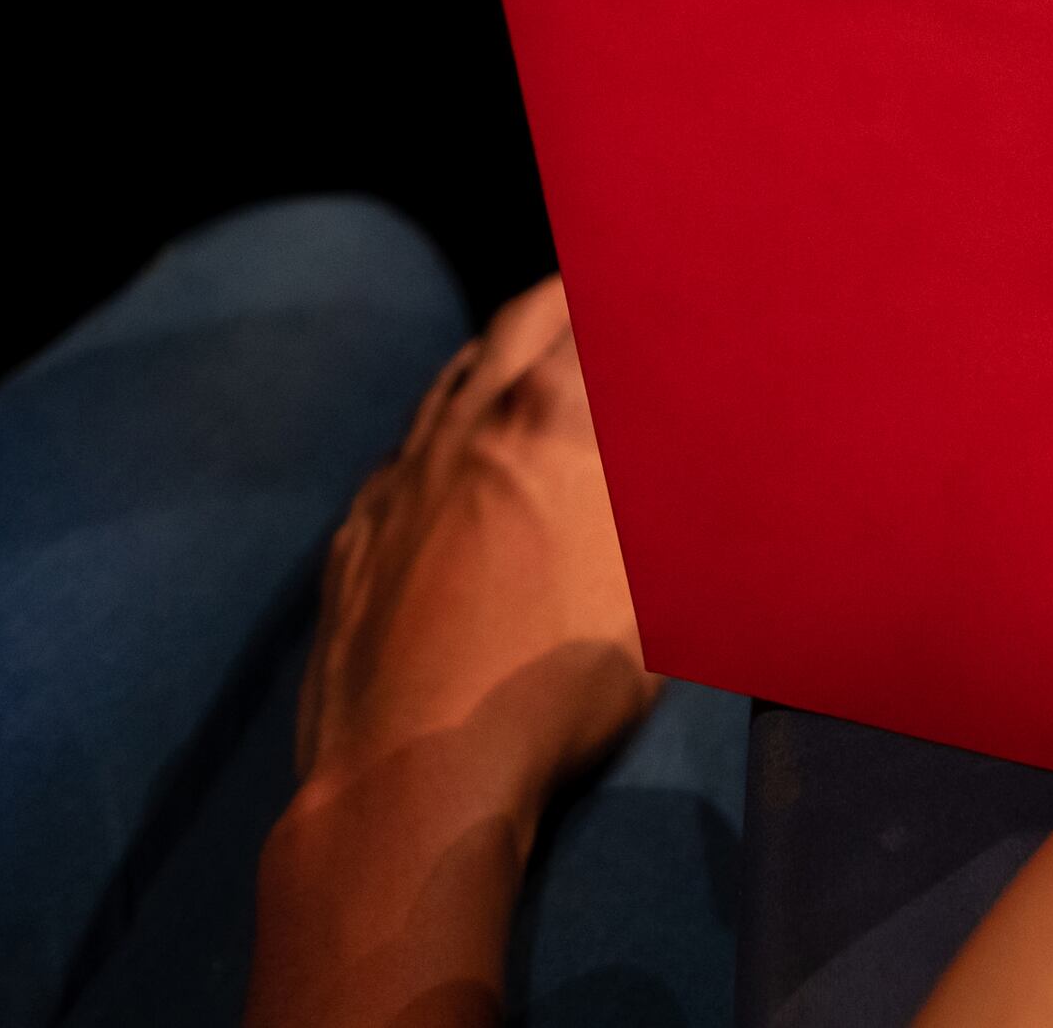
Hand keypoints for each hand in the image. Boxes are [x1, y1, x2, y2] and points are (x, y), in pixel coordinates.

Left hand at [294, 281, 655, 803]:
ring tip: (523, 360)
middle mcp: (471, 423)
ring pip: (452, 381)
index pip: (603, 313)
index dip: (640, 292)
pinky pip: (403, 455)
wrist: (411, 771)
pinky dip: (440, 436)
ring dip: (496, 358)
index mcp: (554, 419)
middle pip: (520, 321)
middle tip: (595, 293)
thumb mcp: (659, 588)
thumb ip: (679, 504)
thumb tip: (697, 452)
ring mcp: (401, 476)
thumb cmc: (557, 682)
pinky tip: (448, 464)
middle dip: (565, 297)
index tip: (665, 281)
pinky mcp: (355, 534)